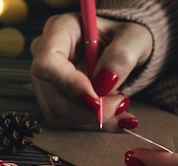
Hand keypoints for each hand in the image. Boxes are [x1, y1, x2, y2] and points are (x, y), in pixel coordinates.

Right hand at [30, 13, 152, 130]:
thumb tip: (104, 84)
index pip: (48, 63)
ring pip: (57, 113)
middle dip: (87, 110)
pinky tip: (111, 116)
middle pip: (53, 95)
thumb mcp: (134, 38)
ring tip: (119, 106)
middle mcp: (43, 55)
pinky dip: (90, 123)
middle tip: (120, 104)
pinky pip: (64, 121)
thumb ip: (122, 56)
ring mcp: (44, 80)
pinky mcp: (50, 100)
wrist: (120, 49)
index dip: (70, 85)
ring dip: (91, 119)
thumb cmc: (124, 38)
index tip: (97, 100)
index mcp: (59, 30)